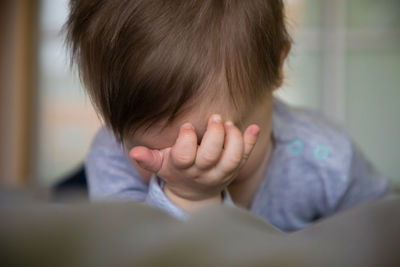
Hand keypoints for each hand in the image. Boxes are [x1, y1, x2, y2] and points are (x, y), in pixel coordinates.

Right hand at [129, 114, 259, 201]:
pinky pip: (246, 157)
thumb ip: (149, 159)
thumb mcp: (162, 166)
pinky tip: (253, 127)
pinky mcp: (235, 169)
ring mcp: (221, 172)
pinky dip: (251, 141)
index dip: (187, 139)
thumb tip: (133, 153)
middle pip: (211, 156)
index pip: (185, 155)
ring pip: (232, 158)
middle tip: (214, 117)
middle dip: (214, 135)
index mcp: (183, 168)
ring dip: (233, 139)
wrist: (196, 193)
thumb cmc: (177, 171)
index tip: (187, 125)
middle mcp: (203, 172)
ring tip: (228, 124)